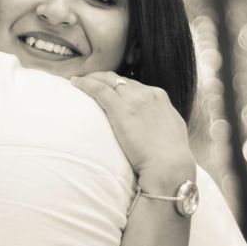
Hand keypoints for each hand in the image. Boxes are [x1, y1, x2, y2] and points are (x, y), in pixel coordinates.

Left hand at [71, 72, 194, 191]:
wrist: (169, 167)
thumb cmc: (170, 158)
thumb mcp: (170, 130)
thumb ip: (159, 120)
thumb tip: (152, 124)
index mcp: (159, 97)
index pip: (133, 85)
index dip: (117, 86)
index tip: (107, 89)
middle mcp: (147, 93)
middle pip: (119, 80)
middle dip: (103, 78)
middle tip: (88, 82)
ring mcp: (134, 99)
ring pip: (108, 79)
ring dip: (91, 78)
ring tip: (78, 81)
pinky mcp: (120, 109)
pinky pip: (99, 89)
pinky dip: (85, 83)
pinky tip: (75, 84)